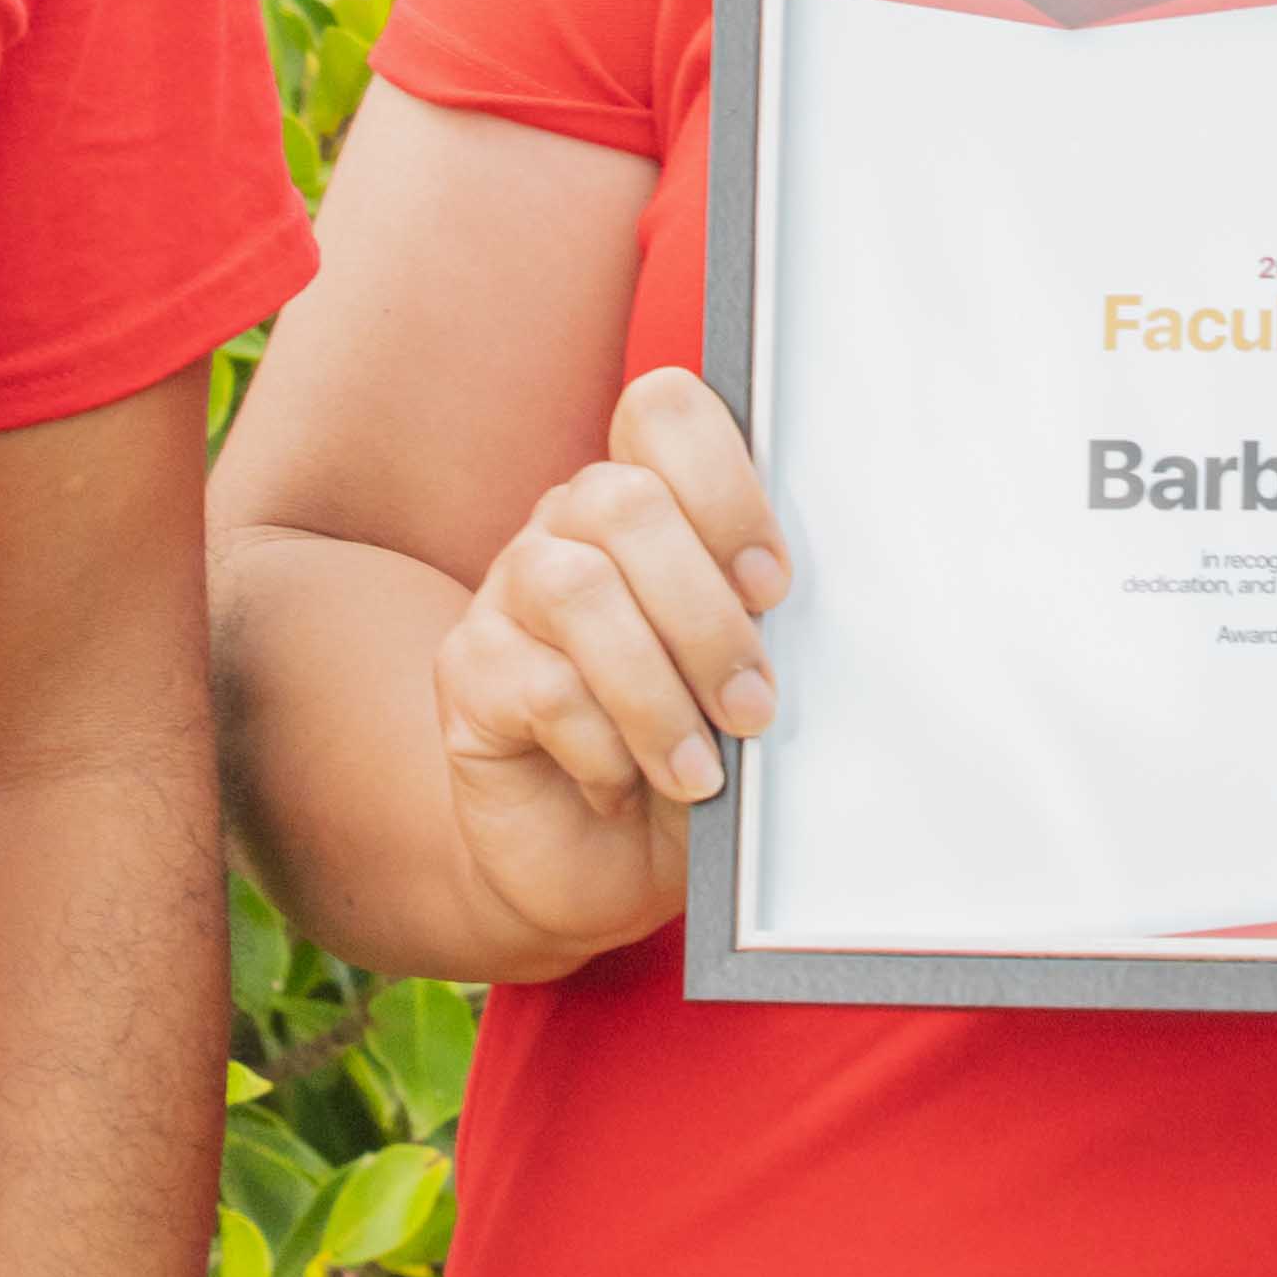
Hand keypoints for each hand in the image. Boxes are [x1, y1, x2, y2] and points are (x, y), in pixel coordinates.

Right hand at [428, 368, 791, 966]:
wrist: (598, 864)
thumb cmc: (688, 755)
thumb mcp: (743, 685)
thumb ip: (763, 626)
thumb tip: (809, 612)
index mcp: (649, 501)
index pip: (665, 412)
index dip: (724, 485)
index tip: (773, 585)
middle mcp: (569, 526)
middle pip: (626, 503)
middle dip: (706, 616)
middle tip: (753, 707)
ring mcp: (508, 593)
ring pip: (577, 588)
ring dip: (655, 690)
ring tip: (698, 771)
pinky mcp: (467, 671)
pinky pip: (539, 683)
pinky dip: (601, 745)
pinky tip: (623, 783)